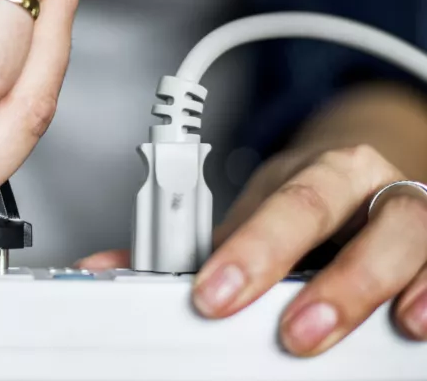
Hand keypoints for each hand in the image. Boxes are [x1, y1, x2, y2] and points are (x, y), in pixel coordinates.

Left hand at [78, 144, 426, 355]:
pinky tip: (413, 323)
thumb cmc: (307, 205)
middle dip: (306, 272)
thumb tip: (107, 268)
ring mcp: (410, 208)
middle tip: (283, 331)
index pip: (280, 202)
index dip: (247, 250)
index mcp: (315, 171)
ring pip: (406, 232)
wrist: (367, 177)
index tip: (209, 294)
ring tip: (335, 332)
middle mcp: (366, 181)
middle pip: (335, 212)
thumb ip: (192, 246)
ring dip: (368, 286)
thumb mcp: (254, 216)